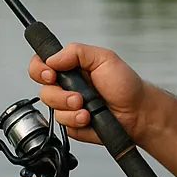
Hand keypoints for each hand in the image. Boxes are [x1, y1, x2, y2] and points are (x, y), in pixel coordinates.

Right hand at [28, 42, 145, 144]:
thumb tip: (52, 58)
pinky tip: (89, 118)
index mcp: (70, 67)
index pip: (41, 63)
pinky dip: (75, 120)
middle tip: (77, 95)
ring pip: (51, 108)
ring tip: (87, 107)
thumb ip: (76, 52)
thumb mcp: (104, 58)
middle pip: (43, 88)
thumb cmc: (125, 85)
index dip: (39, 69)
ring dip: (70, 108)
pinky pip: (62, 123)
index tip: (51, 74)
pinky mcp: (71, 123)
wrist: (138, 112)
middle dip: (59, 94)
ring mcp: (68, 105)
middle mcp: (66, 86)